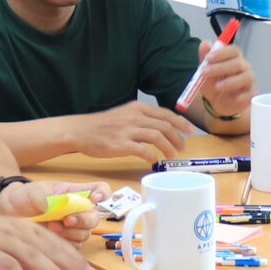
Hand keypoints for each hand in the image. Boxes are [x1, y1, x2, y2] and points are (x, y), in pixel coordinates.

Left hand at [0, 178, 108, 237]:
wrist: (11, 213)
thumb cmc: (26, 197)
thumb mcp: (35, 191)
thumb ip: (44, 196)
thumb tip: (52, 207)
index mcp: (76, 194)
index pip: (100, 190)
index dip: (102, 194)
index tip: (94, 198)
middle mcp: (78, 211)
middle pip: (94, 218)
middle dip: (83, 220)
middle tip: (67, 219)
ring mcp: (72, 228)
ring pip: (84, 235)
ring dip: (70, 233)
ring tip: (52, 226)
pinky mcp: (64, 244)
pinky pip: (72, 249)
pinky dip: (63, 245)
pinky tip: (51, 237)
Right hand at [0, 207, 94, 269]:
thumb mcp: (7, 243)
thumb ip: (25, 260)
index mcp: (25, 227)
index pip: (56, 242)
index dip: (74, 257)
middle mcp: (18, 231)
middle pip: (50, 248)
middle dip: (71, 265)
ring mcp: (4, 241)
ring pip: (34, 256)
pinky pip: (12, 267)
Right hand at [73, 100, 195, 163]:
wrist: (81, 130)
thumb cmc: (102, 125)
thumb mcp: (124, 114)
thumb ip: (141, 119)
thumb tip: (160, 129)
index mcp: (137, 108)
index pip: (165, 113)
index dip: (180, 122)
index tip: (190, 131)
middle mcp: (135, 116)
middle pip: (165, 126)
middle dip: (178, 138)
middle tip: (181, 148)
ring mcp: (128, 130)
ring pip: (158, 137)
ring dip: (168, 148)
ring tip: (170, 156)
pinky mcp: (121, 144)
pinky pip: (144, 150)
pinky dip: (153, 156)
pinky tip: (154, 161)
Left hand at [189, 43, 254, 122]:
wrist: (218, 103)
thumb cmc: (213, 83)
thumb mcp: (205, 71)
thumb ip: (204, 57)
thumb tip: (205, 43)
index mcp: (234, 58)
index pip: (234, 50)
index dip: (221, 53)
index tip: (207, 58)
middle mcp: (244, 67)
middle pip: (238, 63)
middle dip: (220, 67)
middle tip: (205, 72)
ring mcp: (249, 81)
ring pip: (247, 77)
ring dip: (230, 82)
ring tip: (217, 87)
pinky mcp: (251, 95)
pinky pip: (248, 94)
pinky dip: (237, 96)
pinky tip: (228, 98)